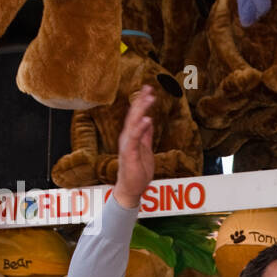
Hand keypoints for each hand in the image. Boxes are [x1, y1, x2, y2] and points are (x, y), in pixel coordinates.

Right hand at [113, 85, 154, 209]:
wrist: (131, 188)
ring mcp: (127, 145)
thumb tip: (148, 121)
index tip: (149, 89)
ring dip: (141, 110)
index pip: (136, 115)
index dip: (142, 102)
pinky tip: (147, 119)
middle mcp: (127, 138)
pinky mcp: (129, 153)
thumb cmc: (137, 171)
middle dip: (141, 101)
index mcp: (131, 136)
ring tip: (149, 98)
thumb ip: (146, 135)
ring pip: (133, 123)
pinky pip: (135, 138)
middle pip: (134, 115)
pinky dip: (140, 128)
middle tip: (148, 88)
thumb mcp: (145, 149)